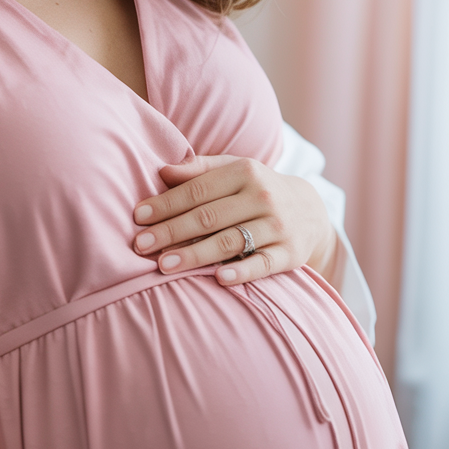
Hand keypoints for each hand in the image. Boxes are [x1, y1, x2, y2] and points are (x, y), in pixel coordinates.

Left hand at [133, 155, 337, 285]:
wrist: (310, 211)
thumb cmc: (257, 189)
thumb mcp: (234, 169)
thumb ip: (199, 169)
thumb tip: (162, 171)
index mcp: (245, 172)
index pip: (197, 190)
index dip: (166, 204)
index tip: (138, 217)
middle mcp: (262, 197)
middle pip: (208, 217)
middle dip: (171, 231)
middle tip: (141, 246)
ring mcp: (277, 226)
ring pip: (230, 242)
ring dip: (195, 255)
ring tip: (164, 265)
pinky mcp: (289, 254)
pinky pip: (262, 264)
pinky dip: (241, 272)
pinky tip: (218, 279)